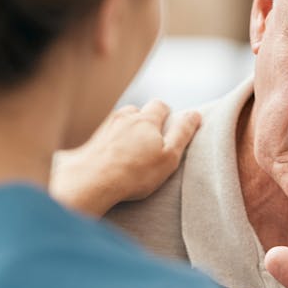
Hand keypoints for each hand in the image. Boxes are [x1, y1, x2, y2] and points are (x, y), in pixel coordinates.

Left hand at [50, 100, 200, 216]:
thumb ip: (183, 133)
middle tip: (151, 143)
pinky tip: (114, 158)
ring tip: (131, 151)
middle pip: (139, 111)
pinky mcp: (91, 140)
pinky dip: (112, 142)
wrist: (92, 182)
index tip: (169, 129)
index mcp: (146, 120)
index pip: (160, 105)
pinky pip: (106, 135)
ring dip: (127, 130)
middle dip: (146, 121)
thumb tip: (195, 114)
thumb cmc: (135, 173)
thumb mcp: (169, 156)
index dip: (167, 115)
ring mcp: (105, 128)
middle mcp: (124, 117)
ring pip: (121, 121)